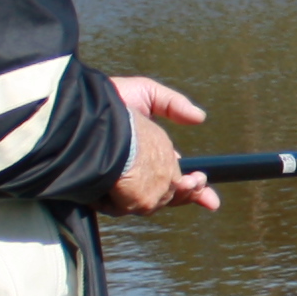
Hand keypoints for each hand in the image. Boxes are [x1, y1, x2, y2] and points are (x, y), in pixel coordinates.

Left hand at [105, 74, 221, 213]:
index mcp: (146, 157)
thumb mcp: (145, 93)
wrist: (83, 112)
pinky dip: (155, 197)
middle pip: (170, 193)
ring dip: (180, 194)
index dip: (196, 190)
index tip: (212, 200)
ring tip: (190, 182)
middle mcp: (137, 174)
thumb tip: (200, 117)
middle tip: (196, 180)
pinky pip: (141, 202)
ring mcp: (124, 186)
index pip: (175, 180)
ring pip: (160, 199)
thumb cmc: (109, 100)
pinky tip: (170, 188)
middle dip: (189, 190)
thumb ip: (173, 103)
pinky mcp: (111, 194)